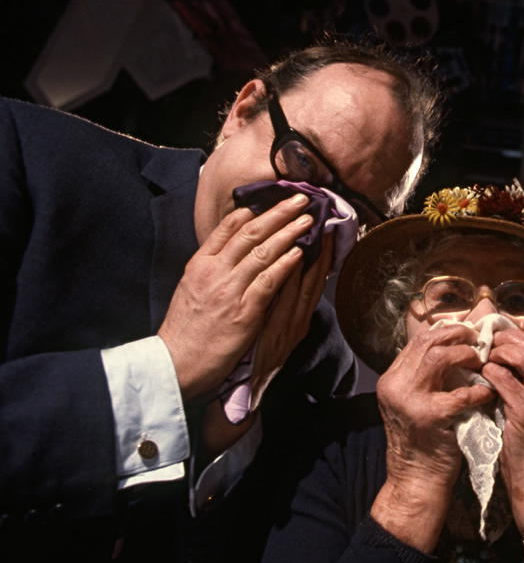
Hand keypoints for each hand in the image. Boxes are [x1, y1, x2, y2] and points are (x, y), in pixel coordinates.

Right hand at [159, 194, 318, 400]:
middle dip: (278, 213)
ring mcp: (229, 290)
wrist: (175, 364)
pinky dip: (286, 264)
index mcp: (200, 264)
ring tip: (308, 220)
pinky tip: (300, 252)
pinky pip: (269, 281)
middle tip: (299, 199)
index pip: (227, 227)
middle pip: (250, 232)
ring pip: (263, 252)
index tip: (272, 199)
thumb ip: (211, 268)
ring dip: (289, 232)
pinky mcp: (244, 312)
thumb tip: (231, 251)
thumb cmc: (184, 330)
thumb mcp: (190, 289)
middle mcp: (214, 272)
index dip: (254, 210)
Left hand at [250, 230, 334, 383]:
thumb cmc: (247, 355)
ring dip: (306, 256)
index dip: (321, 254)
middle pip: (313, 279)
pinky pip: (283, 300)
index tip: (323, 229)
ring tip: (306, 228)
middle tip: (320, 219)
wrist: (236, 389)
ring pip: (302, 286)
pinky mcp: (274, 335)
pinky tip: (290, 258)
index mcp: (298, 320)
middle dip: (318, 248)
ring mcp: (288, 328)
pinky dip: (288, 278)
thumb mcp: (267, 328)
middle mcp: (297, 322)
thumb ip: (275, 302)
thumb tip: (278, 274)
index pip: (313, 281)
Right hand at [371, 325, 495, 551]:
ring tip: (481, 364)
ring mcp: (409, 401)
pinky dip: (479, 391)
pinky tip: (487, 394)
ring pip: (440, 358)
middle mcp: (395, 385)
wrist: (415, 481)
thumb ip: (425, 377)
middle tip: (479, 343)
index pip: (418, 341)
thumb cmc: (423, 442)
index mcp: (391, 379)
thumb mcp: (413, 403)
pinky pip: (461, 393)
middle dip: (458, 338)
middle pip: (427, 342)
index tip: (468, 335)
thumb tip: (454, 348)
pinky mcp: (429, 417)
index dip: (447, 333)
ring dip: (466, 356)